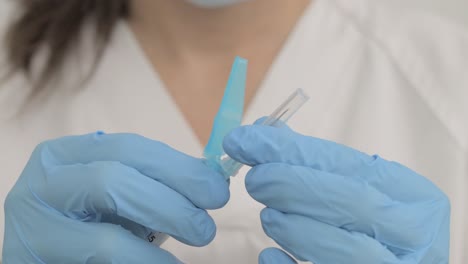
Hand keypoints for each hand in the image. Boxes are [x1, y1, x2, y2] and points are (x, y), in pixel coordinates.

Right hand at [3, 132, 228, 262]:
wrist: (49, 256)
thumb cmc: (92, 224)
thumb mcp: (122, 196)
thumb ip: (155, 184)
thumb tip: (212, 181)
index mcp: (69, 154)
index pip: (129, 148)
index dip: (179, 168)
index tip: (216, 190)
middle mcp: (45, 180)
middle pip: (116, 177)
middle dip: (174, 199)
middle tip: (207, 225)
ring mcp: (33, 222)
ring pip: (108, 224)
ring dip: (165, 226)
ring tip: (197, 240)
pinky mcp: (32, 256)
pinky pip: (103, 257)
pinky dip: (145, 262)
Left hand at [224, 125, 449, 263]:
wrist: (396, 260)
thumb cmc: (377, 223)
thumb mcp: (362, 188)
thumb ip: (315, 162)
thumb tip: (260, 133)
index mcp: (414, 194)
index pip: (347, 163)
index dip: (292, 151)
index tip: (246, 141)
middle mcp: (415, 232)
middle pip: (351, 202)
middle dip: (292, 186)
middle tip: (254, 180)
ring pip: (348, 248)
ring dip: (296, 228)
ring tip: (266, 216)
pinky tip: (269, 256)